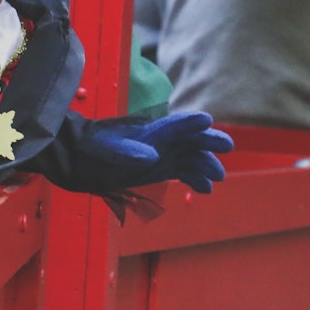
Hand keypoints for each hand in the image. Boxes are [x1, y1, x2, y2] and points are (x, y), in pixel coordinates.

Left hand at [86, 111, 234, 192]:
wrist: (82, 161)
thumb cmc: (94, 151)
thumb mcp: (109, 152)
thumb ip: (129, 153)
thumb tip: (152, 157)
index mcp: (150, 132)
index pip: (174, 124)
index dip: (190, 122)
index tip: (206, 120)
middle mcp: (161, 141)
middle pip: (190, 139)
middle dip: (209, 141)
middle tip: (227, 147)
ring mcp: (163, 154)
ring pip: (192, 157)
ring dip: (206, 165)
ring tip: (218, 178)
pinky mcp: (160, 169)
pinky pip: (185, 172)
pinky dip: (196, 180)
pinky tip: (206, 190)